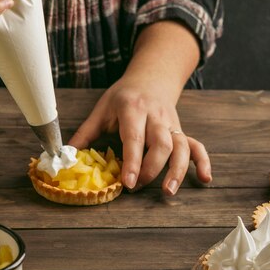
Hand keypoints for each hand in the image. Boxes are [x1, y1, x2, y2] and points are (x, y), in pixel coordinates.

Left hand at [68, 78, 211, 194]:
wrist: (150, 78)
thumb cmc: (122, 97)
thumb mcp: (100, 110)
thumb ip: (84, 134)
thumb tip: (64, 158)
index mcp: (133, 109)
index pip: (135, 138)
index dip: (132, 162)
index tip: (128, 183)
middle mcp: (156, 116)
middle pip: (162, 143)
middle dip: (152, 169)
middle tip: (137, 187)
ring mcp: (172, 124)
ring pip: (182, 146)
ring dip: (178, 170)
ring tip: (169, 191)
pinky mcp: (181, 131)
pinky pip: (197, 146)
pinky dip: (203, 162)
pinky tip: (205, 178)